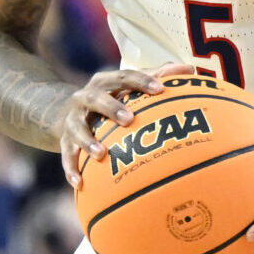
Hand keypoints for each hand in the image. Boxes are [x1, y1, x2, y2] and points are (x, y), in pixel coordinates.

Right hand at [55, 61, 196, 188]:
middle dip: (112, 108)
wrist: (64, 113)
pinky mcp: (64, 140)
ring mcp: (73, 120)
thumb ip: (157, 77)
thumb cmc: (110, 99)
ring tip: (101, 154)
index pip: (123, 76)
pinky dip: (71, 169)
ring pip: (77, 128)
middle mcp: (86, 98)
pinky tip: (80, 183)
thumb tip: (189, 70)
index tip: (160, 89)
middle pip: (96, 98)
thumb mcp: (128, 86)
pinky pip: (66, 156)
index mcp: (105, 82)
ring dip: (88, 140)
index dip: (141, 81)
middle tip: (129, 119)